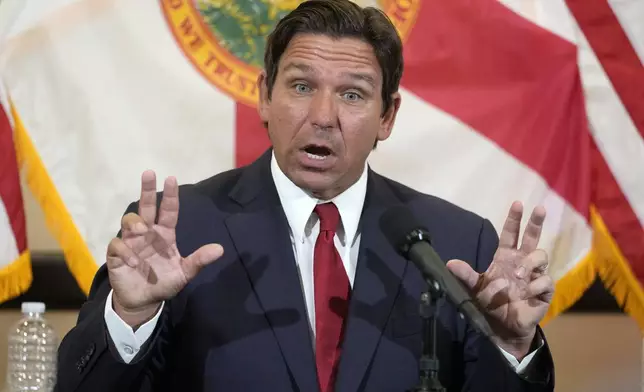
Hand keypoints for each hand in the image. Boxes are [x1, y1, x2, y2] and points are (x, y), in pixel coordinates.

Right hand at [106, 170, 223, 326]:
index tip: (171, 178)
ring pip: (129, 221)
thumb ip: (199, 260)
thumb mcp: (185, 273)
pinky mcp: (118, 256)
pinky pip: (117, 246)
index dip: (171, 196)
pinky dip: (125, 252)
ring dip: (135, 222)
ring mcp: (131, 243)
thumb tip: (220, 249)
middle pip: (146, 207)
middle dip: (147, 190)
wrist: (144, 301)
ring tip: (143, 231)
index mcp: (164, 234)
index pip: (169, 211)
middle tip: (149, 173)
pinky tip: (135, 263)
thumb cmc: (164, 283)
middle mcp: (148, 234)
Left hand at [446, 201, 552, 359]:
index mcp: (506, 257)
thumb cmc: (491, 303)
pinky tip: (527, 292)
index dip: (514, 219)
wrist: (503, 326)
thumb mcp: (475, 288)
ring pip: (541, 255)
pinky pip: (546, 280)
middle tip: (539, 208)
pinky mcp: (544, 291)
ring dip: (529, 262)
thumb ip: (466, 275)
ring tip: (518, 274)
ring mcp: (535, 275)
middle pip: (532, 237)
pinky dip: (536, 284)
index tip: (517, 203)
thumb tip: (450, 263)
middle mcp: (522, 262)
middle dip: (536, 222)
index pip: (511, 234)